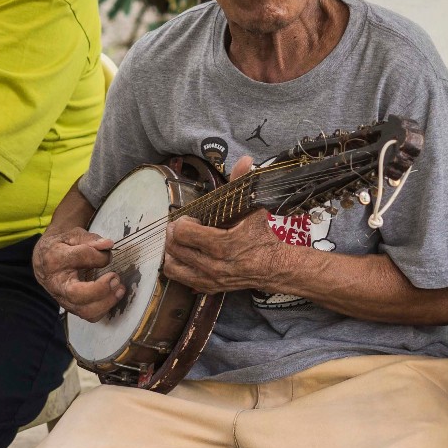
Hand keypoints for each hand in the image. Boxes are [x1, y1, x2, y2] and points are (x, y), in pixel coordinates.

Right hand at [35, 227, 124, 321]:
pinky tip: (112, 297)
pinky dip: (103, 309)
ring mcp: (62, 298)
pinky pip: (87, 316)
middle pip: (77, 294)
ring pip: (84, 310)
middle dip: (101, 289)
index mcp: (55, 259)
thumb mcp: (73, 235)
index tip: (108, 253)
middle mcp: (56, 282)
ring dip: (106, 302)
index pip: (81, 258)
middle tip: (116, 278)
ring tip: (119, 289)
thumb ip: (91, 240)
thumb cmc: (61, 245)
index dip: (99, 256)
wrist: (44, 258)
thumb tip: (108, 245)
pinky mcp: (69, 307)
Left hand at [162, 157, 290, 294]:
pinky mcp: (209, 288)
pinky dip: (177, 266)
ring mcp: (210, 279)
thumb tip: (245, 159)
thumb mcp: (253, 209)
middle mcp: (213, 264)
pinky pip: (180, 279)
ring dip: (171, 251)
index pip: (184, 233)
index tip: (190, 216)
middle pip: (175, 247)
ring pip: (173, 266)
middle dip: (174, 233)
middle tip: (180, 225)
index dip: (183, 221)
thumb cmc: (263, 238)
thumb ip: (243, 184)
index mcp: (223, 244)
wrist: (276, 268)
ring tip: (179, 241)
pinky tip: (183, 256)